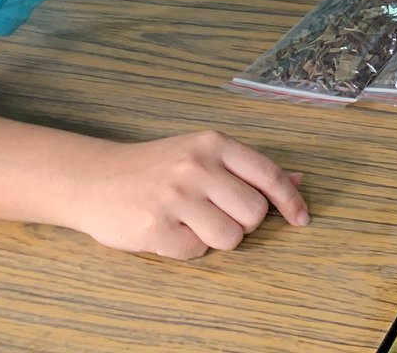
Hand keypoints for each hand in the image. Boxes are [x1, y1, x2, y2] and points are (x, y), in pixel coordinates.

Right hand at [66, 130, 308, 259]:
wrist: (94, 179)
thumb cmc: (157, 168)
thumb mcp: (203, 154)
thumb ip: (248, 168)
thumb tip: (298, 179)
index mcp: (213, 144)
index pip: (267, 174)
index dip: (290, 200)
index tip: (301, 219)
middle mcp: (196, 167)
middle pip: (254, 213)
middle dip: (243, 222)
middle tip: (218, 213)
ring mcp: (175, 197)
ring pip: (230, 238)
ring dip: (216, 238)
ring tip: (192, 222)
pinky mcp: (155, 228)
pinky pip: (197, 252)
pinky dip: (188, 248)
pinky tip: (170, 230)